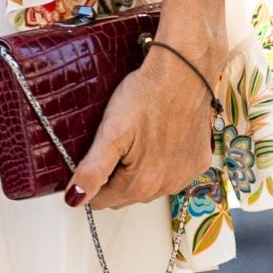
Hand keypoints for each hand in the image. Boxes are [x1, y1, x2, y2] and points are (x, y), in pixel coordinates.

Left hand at [68, 42, 222, 212]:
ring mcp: (185, 176)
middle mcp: (166, 187)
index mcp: (140, 184)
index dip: (91, 181)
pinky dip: (164, 162)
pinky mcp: (198, 162)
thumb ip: (92, 171)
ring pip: (150, 186)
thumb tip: (74, 200)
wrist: (184, 72)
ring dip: (139, 172)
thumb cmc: (147, 96)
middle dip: (115, 177)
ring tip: (137, 139)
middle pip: (126, 196)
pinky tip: (160, 138)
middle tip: (114, 144)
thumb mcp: (110, 132)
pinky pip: (173, 174)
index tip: (93, 157)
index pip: (102, 200)